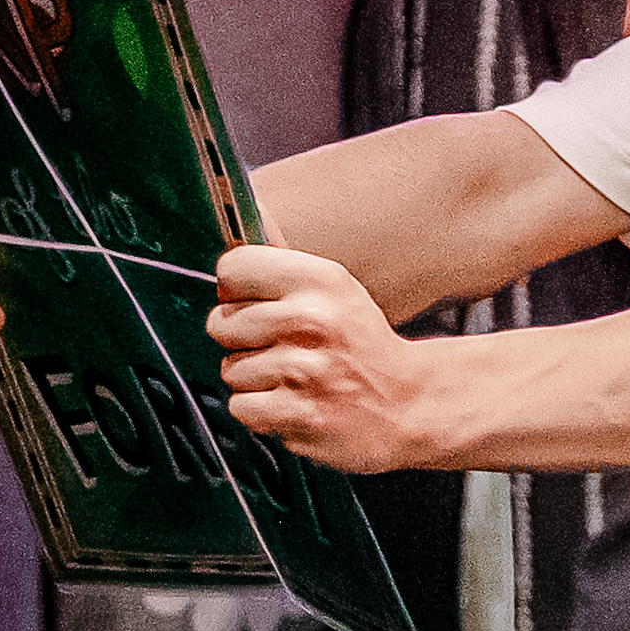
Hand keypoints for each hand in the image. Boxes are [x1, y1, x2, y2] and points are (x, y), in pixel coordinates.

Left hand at [210, 240, 438, 469]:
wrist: (408, 404)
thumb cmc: (363, 345)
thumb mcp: (335, 289)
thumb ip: (282, 261)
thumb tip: (246, 216)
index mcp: (322, 280)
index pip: (233, 268)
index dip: (236, 289)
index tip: (253, 300)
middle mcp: (312, 320)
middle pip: (221, 322)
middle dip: (242, 338)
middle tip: (280, 345)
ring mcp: (304, 370)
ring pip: (230, 369)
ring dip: (254, 378)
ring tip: (293, 377)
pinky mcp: (298, 414)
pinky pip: (242, 407)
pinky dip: (261, 411)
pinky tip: (292, 401)